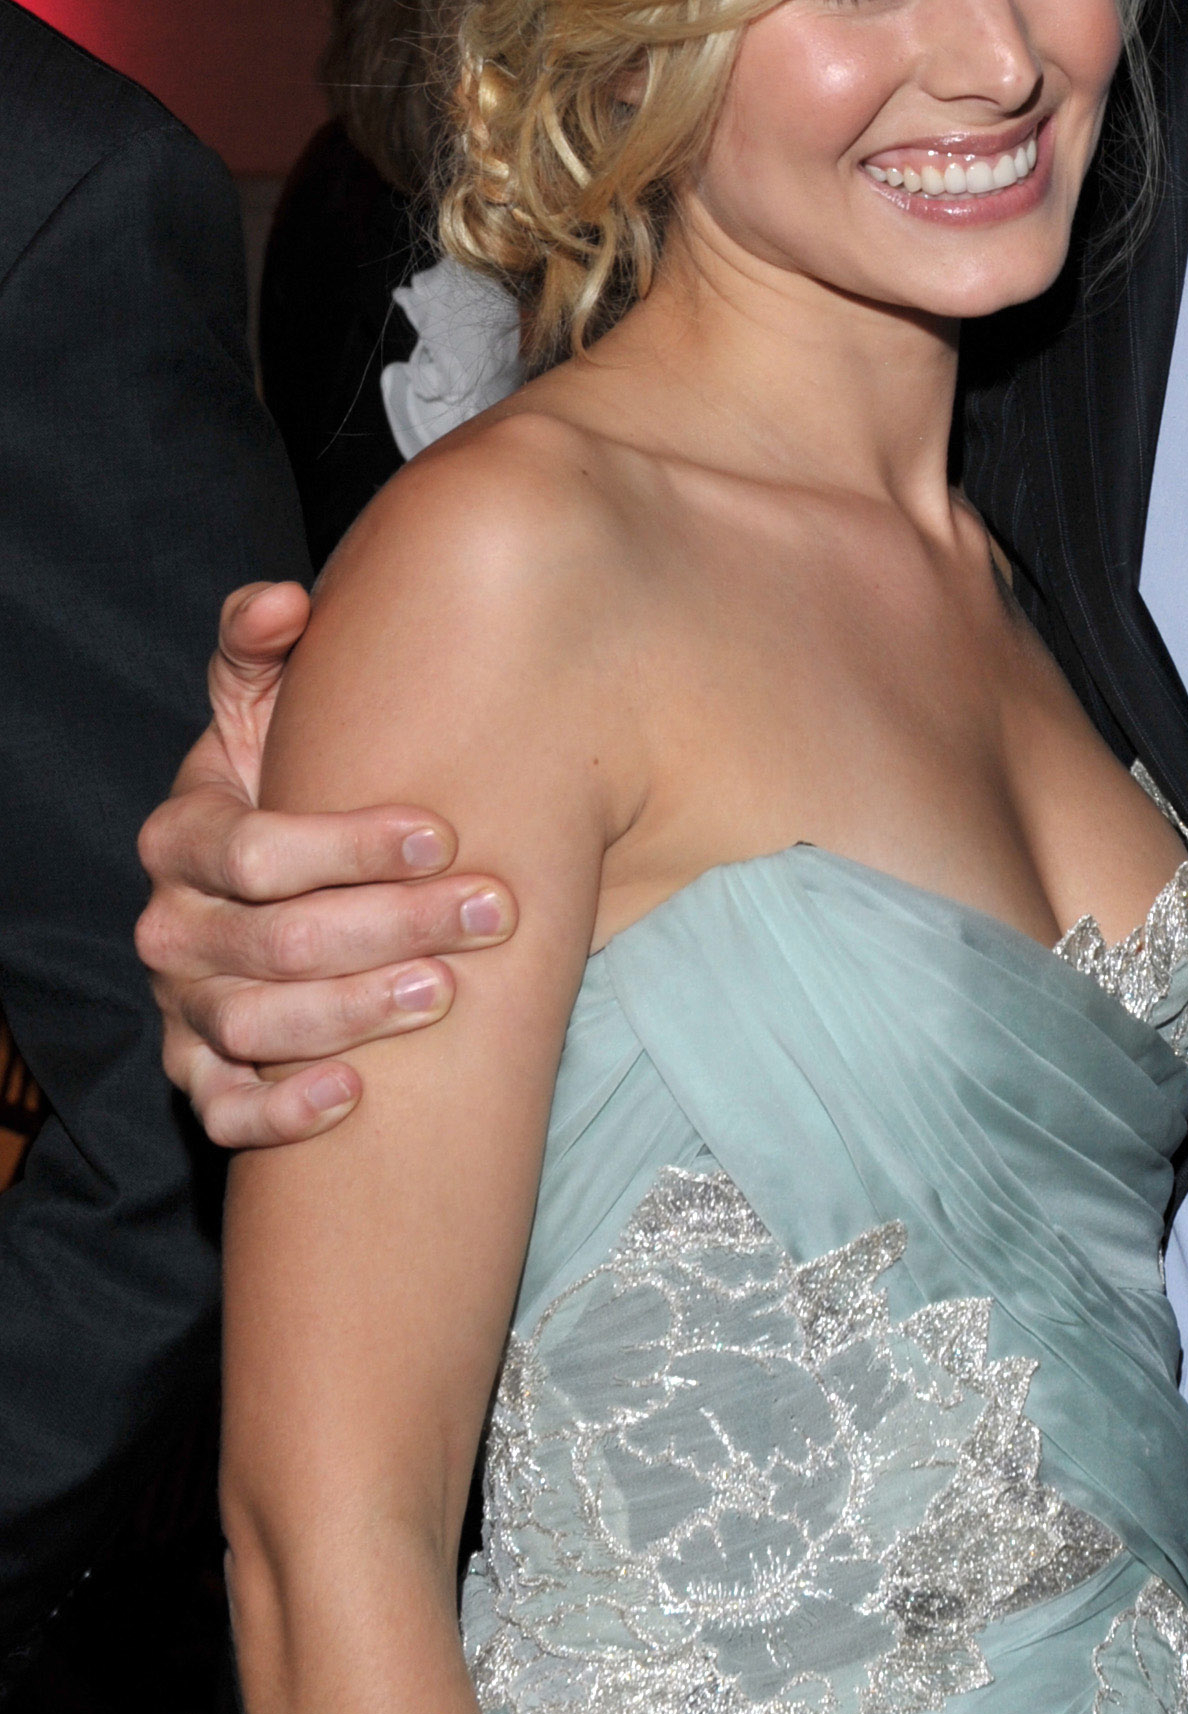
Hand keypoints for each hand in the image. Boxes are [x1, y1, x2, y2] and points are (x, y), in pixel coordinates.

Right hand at [135, 580, 517, 1148]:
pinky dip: (278, 1114)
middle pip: (269, 944)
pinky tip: (352, 1097)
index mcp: (183, 833)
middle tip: (490, 914)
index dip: (346, 846)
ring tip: (445, 993)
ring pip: (251, 1029)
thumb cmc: (293, 770)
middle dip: (388, 928)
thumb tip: (282, 599)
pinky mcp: (201, 1069)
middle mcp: (171, 925)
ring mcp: (184, 1003)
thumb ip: (264, 644)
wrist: (281, 862)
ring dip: (350, 1016)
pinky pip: (221, 1110)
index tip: (442, 835)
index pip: (251, 851)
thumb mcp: (272, 698)